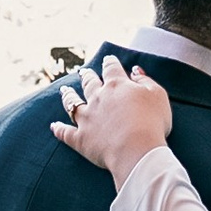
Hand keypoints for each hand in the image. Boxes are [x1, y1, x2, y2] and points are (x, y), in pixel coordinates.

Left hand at [53, 54, 174, 180]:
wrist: (136, 150)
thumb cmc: (152, 122)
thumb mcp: (157, 96)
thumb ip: (145, 81)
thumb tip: (135, 71)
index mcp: (117, 85)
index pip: (111, 68)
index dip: (110, 63)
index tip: (108, 60)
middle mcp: (98, 98)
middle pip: (89, 83)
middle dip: (86, 76)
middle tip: (83, 72)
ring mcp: (86, 118)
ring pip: (72, 104)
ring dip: (68, 97)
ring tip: (64, 91)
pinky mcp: (81, 139)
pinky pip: (65, 132)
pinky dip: (59, 129)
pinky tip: (53, 126)